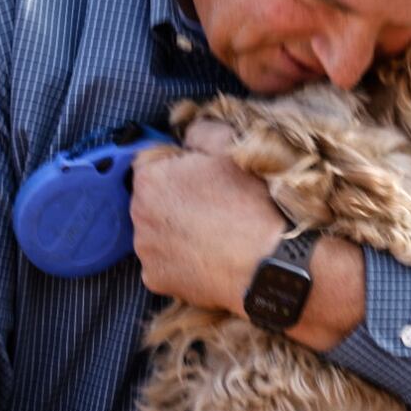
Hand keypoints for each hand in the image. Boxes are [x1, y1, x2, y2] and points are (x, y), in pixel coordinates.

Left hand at [129, 121, 284, 311]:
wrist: (271, 263)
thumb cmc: (253, 203)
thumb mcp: (232, 146)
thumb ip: (200, 131)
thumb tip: (188, 135)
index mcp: (151, 178)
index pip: (150, 159)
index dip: (179, 163)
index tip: (203, 173)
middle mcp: (138, 216)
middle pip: (151, 197)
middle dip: (175, 196)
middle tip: (214, 203)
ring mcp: (146, 252)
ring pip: (158, 230)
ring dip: (177, 228)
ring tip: (215, 232)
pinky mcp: (157, 280)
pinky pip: (165, 261)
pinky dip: (181, 258)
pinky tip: (209, 255)